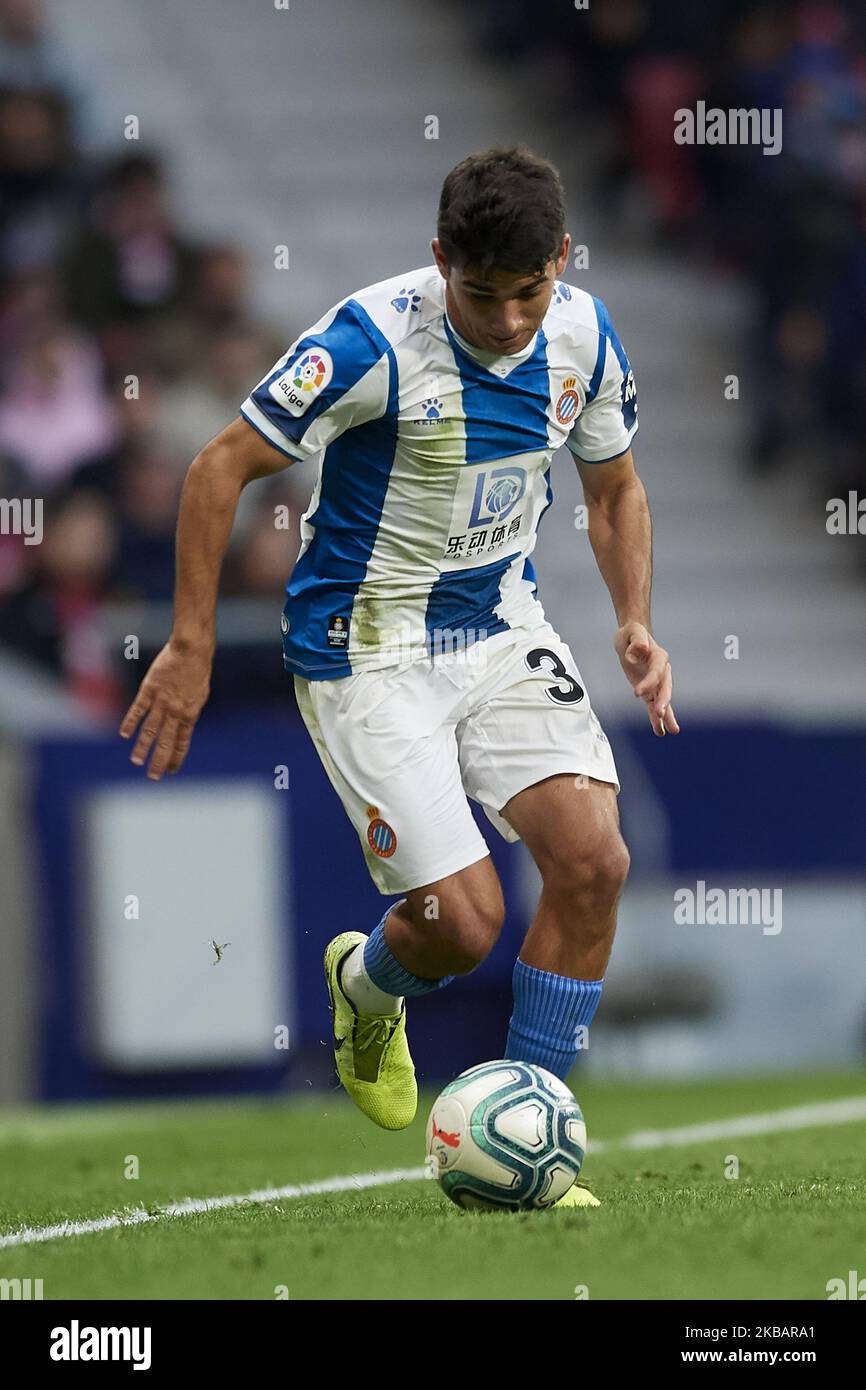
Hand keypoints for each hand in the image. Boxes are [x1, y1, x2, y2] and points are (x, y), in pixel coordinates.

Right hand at [119, 638, 211, 778]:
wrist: (191, 651)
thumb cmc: (197, 672)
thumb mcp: (199, 695)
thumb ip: (189, 712)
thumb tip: (183, 726)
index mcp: (190, 714)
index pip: (182, 743)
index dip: (176, 758)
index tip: (170, 771)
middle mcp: (176, 711)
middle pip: (166, 741)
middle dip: (159, 761)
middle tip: (153, 777)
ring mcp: (162, 701)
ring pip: (150, 729)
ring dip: (143, 747)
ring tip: (136, 762)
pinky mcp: (149, 690)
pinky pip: (138, 709)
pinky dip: (130, 722)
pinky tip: (124, 735)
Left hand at [613, 621, 679, 737]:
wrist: (632, 638)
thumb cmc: (632, 634)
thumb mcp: (632, 631)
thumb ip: (637, 640)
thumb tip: (638, 652)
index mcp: (659, 656)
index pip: (656, 671)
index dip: (648, 682)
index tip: (636, 693)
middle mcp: (662, 670)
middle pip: (665, 688)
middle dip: (663, 702)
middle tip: (659, 714)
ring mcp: (657, 682)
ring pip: (663, 700)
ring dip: (665, 715)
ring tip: (670, 730)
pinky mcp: (650, 690)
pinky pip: (654, 705)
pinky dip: (656, 718)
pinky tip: (660, 731)